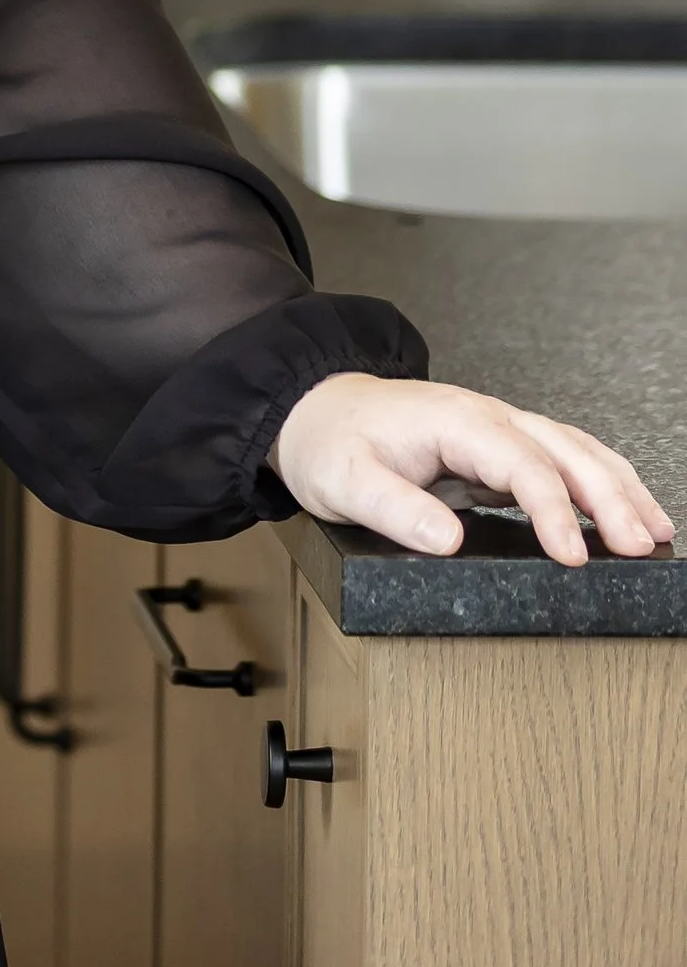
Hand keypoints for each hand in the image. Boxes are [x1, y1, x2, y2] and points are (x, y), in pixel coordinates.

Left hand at [274, 373, 674, 567]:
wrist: (313, 410)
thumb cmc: (330, 441)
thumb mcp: (345, 480)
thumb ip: (395, 508)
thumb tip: (445, 540)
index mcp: (453, 420)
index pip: (520, 464)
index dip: (553, 510)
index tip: (573, 556)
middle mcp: (484, 417)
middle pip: (564, 450)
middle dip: (609, 497)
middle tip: (641, 545)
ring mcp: (495, 429)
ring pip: (573, 449)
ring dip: (617, 487)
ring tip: (654, 530)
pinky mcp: (497, 448)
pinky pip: (560, 459)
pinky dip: (599, 482)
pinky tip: (621, 509)